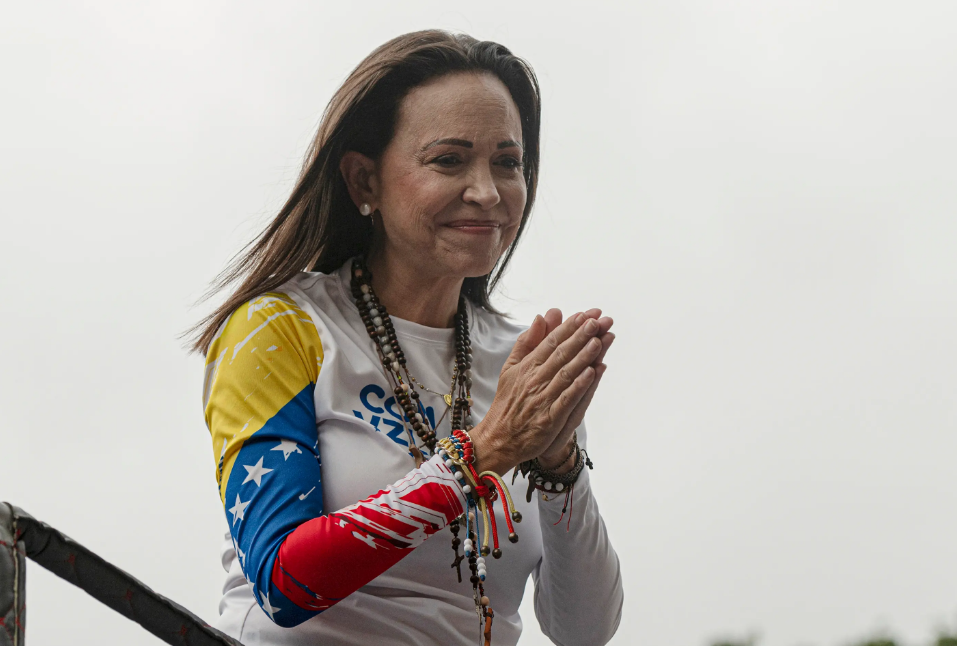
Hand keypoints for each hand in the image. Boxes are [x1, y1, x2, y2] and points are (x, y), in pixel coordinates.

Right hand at [470, 310, 606, 475]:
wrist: (499, 439)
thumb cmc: (508, 402)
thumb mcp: (511, 368)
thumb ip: (526, 342)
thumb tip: (540, 317)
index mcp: (526, 367)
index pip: (550, 342)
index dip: (568, 328)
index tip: (585, 314)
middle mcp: (535, 380)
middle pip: (561, 354)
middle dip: (580, 336)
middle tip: (597, 321)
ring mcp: (543, 400)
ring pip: (566, 374)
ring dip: (583, 357)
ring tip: (599, 340)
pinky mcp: (549, 419)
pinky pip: (566, 399)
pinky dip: (579, 386)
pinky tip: (593, 373)